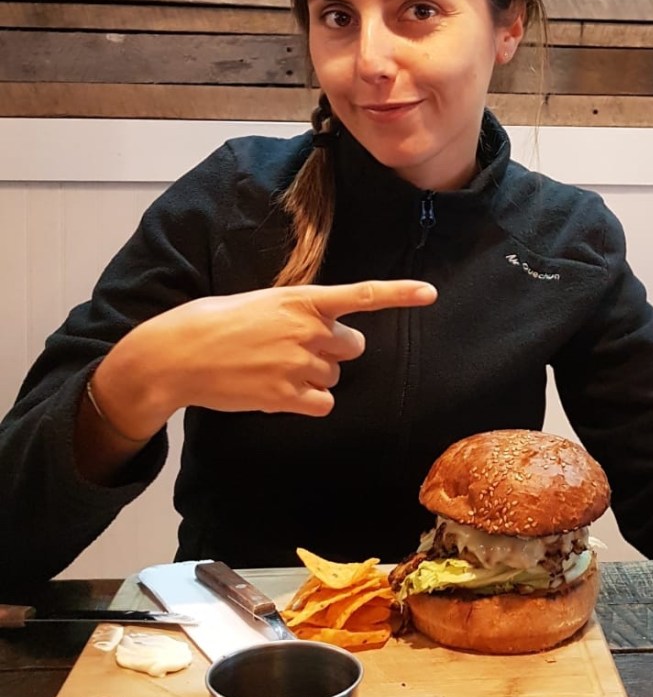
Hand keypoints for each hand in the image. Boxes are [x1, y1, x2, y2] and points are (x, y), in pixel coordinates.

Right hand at [92, 279, 437, 440]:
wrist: (178, 353)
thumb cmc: (216, 323)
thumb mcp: (263, 302)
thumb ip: (300, 313)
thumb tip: (326, 335)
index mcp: (301, 299)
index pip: (361, 295)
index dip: (399, 294)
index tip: (430, 293)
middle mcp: (307, 329)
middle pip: (352, 347)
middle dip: (331, 350)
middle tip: (292, 349)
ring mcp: (299, 363)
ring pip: (334, 377)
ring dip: (313, 377)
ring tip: (272, 368)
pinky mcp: (287, 394)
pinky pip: (323, 403)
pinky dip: (307, 402)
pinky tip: (277, 391)